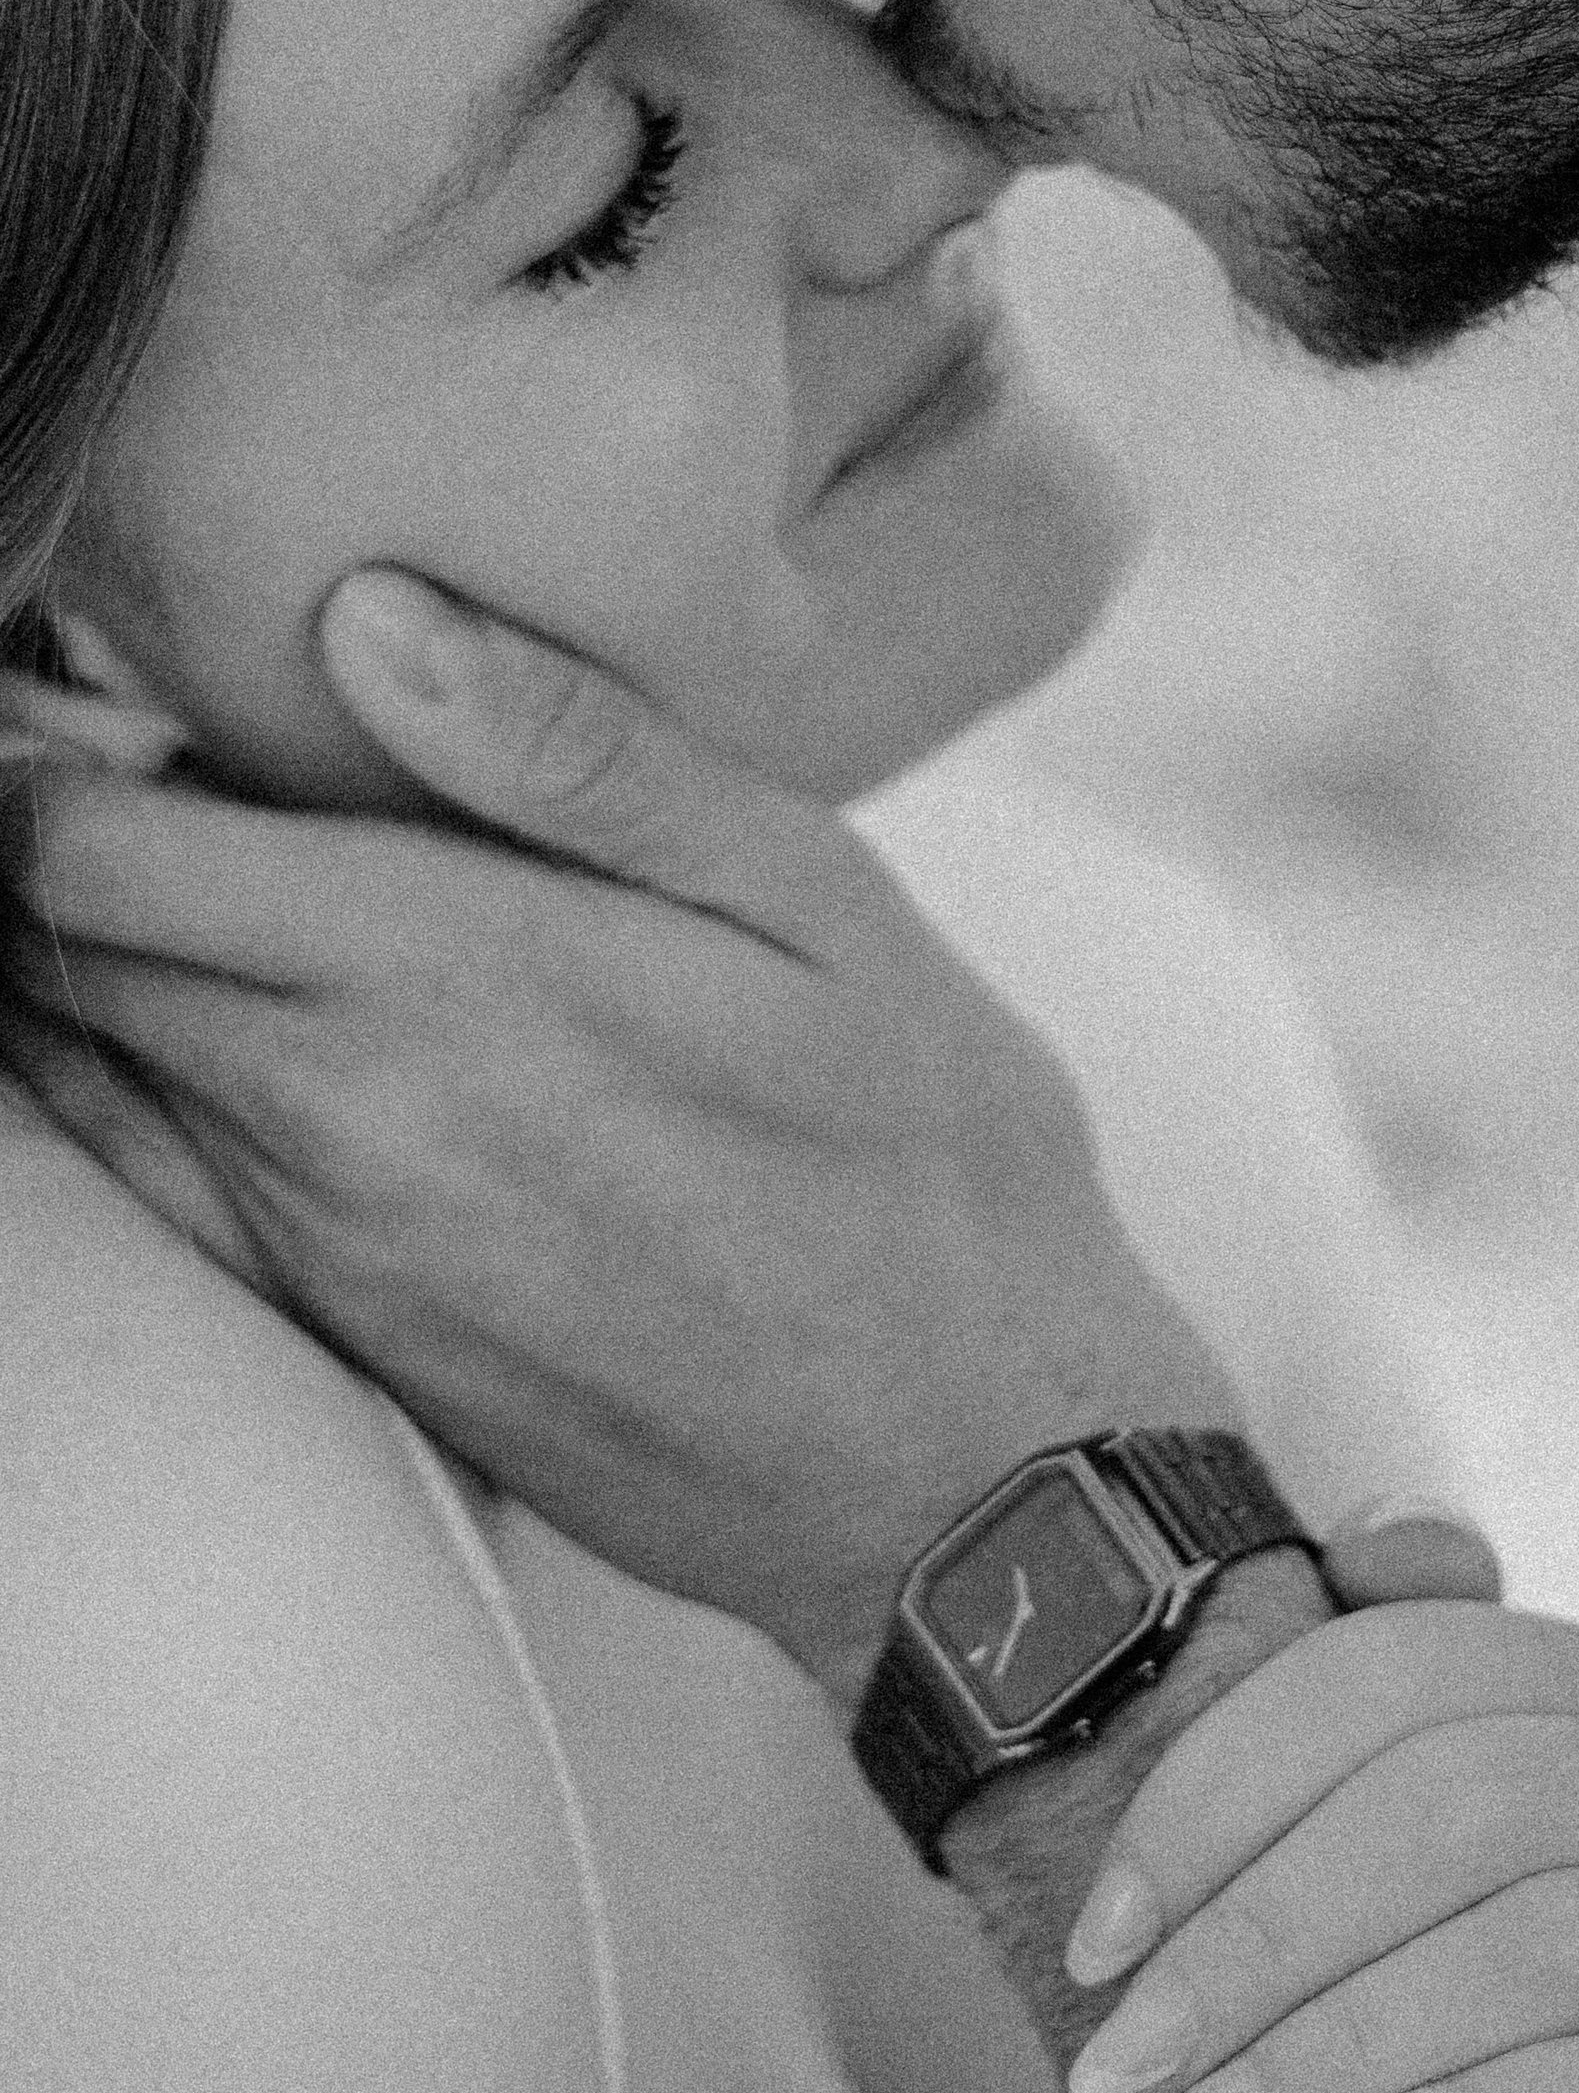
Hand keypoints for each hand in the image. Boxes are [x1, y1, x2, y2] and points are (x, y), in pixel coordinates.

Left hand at [0, 573, 1232, 1693]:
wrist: (971, 1474)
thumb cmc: (929, 1163)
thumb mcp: (817, 900)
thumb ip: (581, 753)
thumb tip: (367, 618)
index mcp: (446, 978)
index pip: (92, 856)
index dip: (48, 763)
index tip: (98, 697)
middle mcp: (342, 1122)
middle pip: (59, 958)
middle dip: (56, 850)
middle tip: (133, 762)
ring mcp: (327, 1251)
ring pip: (91, 1073)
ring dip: (91, 968)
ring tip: (181, 877)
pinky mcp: (346, 1341)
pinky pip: (158, 1192)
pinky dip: (134, 1091)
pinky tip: (210, 1031)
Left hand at [1055, 1594, 1578, 2092]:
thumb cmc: (1469, 2040)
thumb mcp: (1404, 1855)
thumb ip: (1387, 1678)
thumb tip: (1379, 1542)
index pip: (1401, 1670)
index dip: (1221, 1792)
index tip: (1096, 1945)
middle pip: (1471, 1803)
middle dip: (1267, 1938)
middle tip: (1132, 2069)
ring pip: (1566, 1939)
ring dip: (1357, 2038)